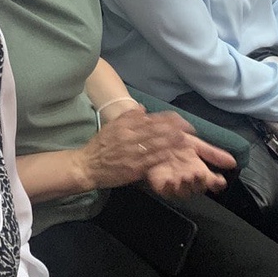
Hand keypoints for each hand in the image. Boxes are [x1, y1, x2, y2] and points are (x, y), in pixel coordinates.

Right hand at [75, 109, 194, 190]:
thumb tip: (143, 109)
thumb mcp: (111, 127)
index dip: (166, 118)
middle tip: (189, 127)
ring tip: (185, 138)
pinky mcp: (133, 167)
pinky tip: (172, 153)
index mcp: (124, 125)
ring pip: (155, 144)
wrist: (88, 165)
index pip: (149, 119)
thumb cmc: (101, 146)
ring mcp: (131, 152)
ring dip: (171, 141)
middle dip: (173, 128)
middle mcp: (128, 136)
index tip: (179, 118)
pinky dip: (162, 155)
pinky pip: (150, 160)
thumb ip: (127, 117)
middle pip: (154, 130)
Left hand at [144, 135, 233, 198]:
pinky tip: (171, 180)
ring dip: (187, 186)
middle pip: (199, 188)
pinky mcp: (161, 185)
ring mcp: (175, 183)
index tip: (220, 179)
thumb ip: (213, 154)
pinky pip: (166, 191)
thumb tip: (233, 162)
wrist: (154, 138)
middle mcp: (189, 179)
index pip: (213, 183)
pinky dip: (169, 188)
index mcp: (200, 171)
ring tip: (187, 176)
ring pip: (184, 192)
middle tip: (200, 174)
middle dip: (200, 183)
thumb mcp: (196, 145)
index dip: (218, 183)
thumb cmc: (175, 142)